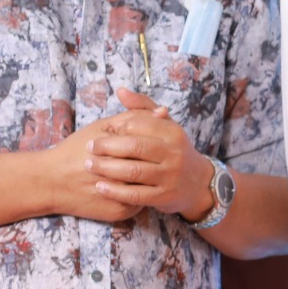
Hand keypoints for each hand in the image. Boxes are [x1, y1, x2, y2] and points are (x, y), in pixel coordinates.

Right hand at [40, 116, 148, 222]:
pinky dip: (140, 192)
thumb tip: (164, 112)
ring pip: (150, 186)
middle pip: (153, 166)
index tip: (146, 139)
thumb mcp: (102, 127)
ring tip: (143, 168)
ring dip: (151, 177)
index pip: (152, 144)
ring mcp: (124, 198)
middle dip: (154, 159)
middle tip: (147, 156)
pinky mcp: (121, 213)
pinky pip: (141, 202)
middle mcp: (124, 178)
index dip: (152, 140)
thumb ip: (134, 117)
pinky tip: (132, 184)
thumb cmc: (76, 149)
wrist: (51, 182)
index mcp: (121, 152)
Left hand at [83, 89, 211, 219]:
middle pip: (135, 147)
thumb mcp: (165, 125)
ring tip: (89, 165)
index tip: (104, 131)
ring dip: (107, 168)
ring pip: (133, 171)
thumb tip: (120, 91)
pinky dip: (115, 191)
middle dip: (107, 147)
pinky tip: (100, 187)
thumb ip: (142, 107)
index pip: (139, 124)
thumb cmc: (173, 150)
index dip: (118, 127)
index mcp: (173, 132)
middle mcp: (174, 153)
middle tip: (90, 147)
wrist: (197, 183)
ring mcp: (170, 176)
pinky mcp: (164, 197)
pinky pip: (135, 195)